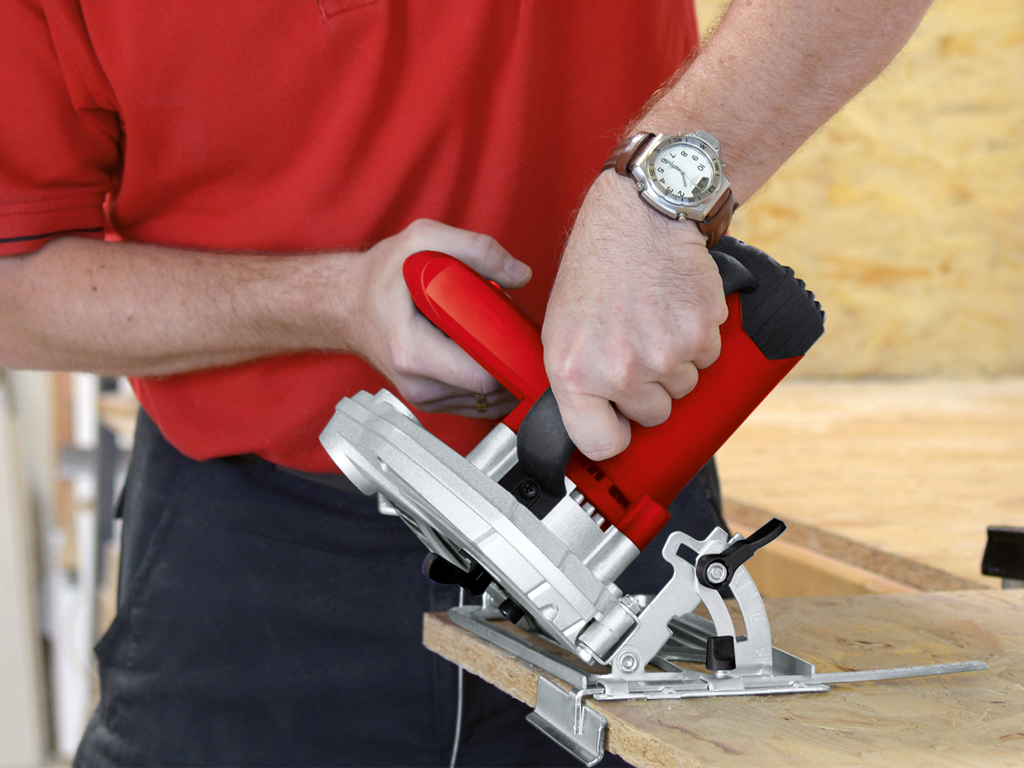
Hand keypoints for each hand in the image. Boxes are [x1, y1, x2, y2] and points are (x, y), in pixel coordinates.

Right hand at [348, 219, 531, 418]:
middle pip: (491, 391)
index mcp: (413, 352)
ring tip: (494, 339)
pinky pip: (474, 403)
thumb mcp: (422, 241)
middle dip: (510, 361)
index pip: (483, 377)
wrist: (346, 304)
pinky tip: (483, 354)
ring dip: (501, 372)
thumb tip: (520, 274)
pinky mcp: (429, 402)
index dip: (511, 356)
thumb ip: (476, 250)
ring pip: (486, 401)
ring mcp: (423, 398)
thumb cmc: (379, 277)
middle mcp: (418, 385)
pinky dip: (488, 381)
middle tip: (511, 329)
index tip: (519, 334)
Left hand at [542, 173, 727, 459]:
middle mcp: (620, 370)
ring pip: (683, 387)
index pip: (600, 444)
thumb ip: (577, 381)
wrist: (639, 217)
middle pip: (652, 416)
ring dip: (675, 362)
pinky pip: (707, 358)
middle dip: (648, 389)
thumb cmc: (596, 267)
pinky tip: (674, 309)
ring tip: (652, 320)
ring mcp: (664, 355)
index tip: (619, 425)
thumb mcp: (562, 328)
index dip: (614, 436)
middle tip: (634, 345)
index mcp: (574, 372)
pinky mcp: (701, 334)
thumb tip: (594, 422)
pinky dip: (698, 338)